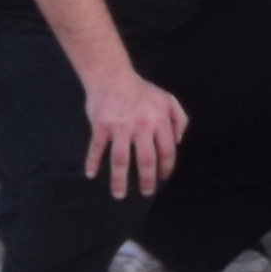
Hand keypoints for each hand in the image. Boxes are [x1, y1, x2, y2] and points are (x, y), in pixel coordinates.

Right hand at [82, 69, 188, 199]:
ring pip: (120, 159)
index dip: (167, 167)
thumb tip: (178, 143)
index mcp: (160, 120)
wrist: (113, 77)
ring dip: (119, 180)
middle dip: (147, 180)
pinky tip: (91, 174)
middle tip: (146, 192)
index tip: (163, 178)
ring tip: (120, 194)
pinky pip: (97, 148)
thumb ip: (179, 119)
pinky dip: (93, 162)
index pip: (167, 150)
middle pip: (145, 160)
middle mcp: (142, 126)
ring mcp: (120, 127)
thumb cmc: (142, 91)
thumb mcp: (168, 100)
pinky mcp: (101, 126)